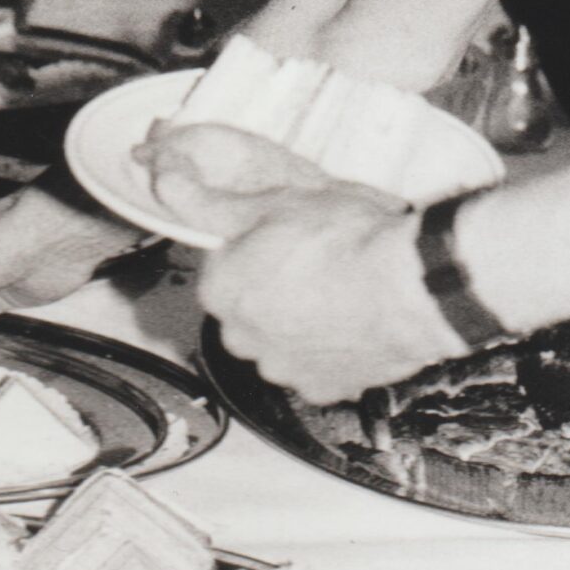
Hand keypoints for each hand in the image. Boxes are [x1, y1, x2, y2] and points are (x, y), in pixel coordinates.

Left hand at [143, 126, 453, 402]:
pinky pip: (319, 368)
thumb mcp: (271, 202)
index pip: (224, 272)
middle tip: (315, 263)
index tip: (285, 240)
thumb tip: (161, 179)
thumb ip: (208, 200)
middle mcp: (243, 340)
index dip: (255, 252)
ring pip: (283, 343)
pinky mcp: (326, 389)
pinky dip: (332, 350)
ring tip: (340, 291)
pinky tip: (354, 321)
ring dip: (301, 325)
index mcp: (221, 292)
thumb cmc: (343, 239)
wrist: (409, 286)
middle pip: (250, 312)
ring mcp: (285, 370)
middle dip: (273, 293)